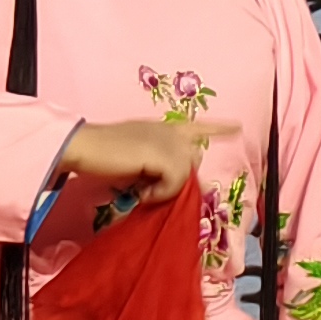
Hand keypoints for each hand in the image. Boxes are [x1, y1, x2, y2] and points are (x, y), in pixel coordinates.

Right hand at [59, 115, 219, 201]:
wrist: (83, 147)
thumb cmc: (102, 157)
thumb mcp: (136, 162)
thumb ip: (158, 168)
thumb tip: (175, 186)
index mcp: (161, 128)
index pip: (195, 125)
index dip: (217, 127)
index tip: (237, 126)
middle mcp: (169, 130)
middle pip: (192, 160)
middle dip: (178, 180)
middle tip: (148, 191)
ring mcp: (168, 141)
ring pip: (184, 174)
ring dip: (165, 190)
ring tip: (140, 191)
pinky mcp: (164, 154)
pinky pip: (175, 183)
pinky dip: (159, 194)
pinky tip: (140, 192)